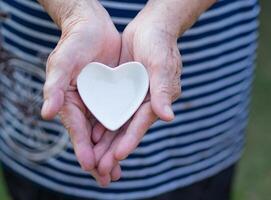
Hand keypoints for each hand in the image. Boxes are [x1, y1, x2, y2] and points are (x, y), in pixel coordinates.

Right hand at [40, 0, 122, 183]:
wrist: (93, 27)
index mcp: (69, 101)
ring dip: (111, 151)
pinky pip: (119, 117)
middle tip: (107, 179)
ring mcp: (100, 102)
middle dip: (98, 159)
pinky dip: (122, 133)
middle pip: (91, 137)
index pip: (76, 129)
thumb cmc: (74, 43)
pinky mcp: (114, 96)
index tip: (89, 165)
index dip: (82, 147)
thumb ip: (54, 87)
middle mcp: (84, 106)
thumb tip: (46, 114)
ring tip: (118, 172)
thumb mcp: (63, 63)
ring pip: (106, 132)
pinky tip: (128, 145)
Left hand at [92, 13, 182, 185]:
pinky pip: (113, 110)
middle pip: (129, 129)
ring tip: (94, 159)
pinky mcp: (124, 91)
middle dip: (115, 149)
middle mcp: (147, 102)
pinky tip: (91, 134)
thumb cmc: (159, 43)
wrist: (150, 28)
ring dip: (107, 141)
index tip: (117, 156)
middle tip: (102, 168)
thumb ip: (163, 90)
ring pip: (119, 124)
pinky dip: (103, 123)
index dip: (130, 139)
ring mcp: (134, 98)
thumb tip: (169, 117)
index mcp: (158, 99)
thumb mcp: (160, 63)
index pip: (142, 123)